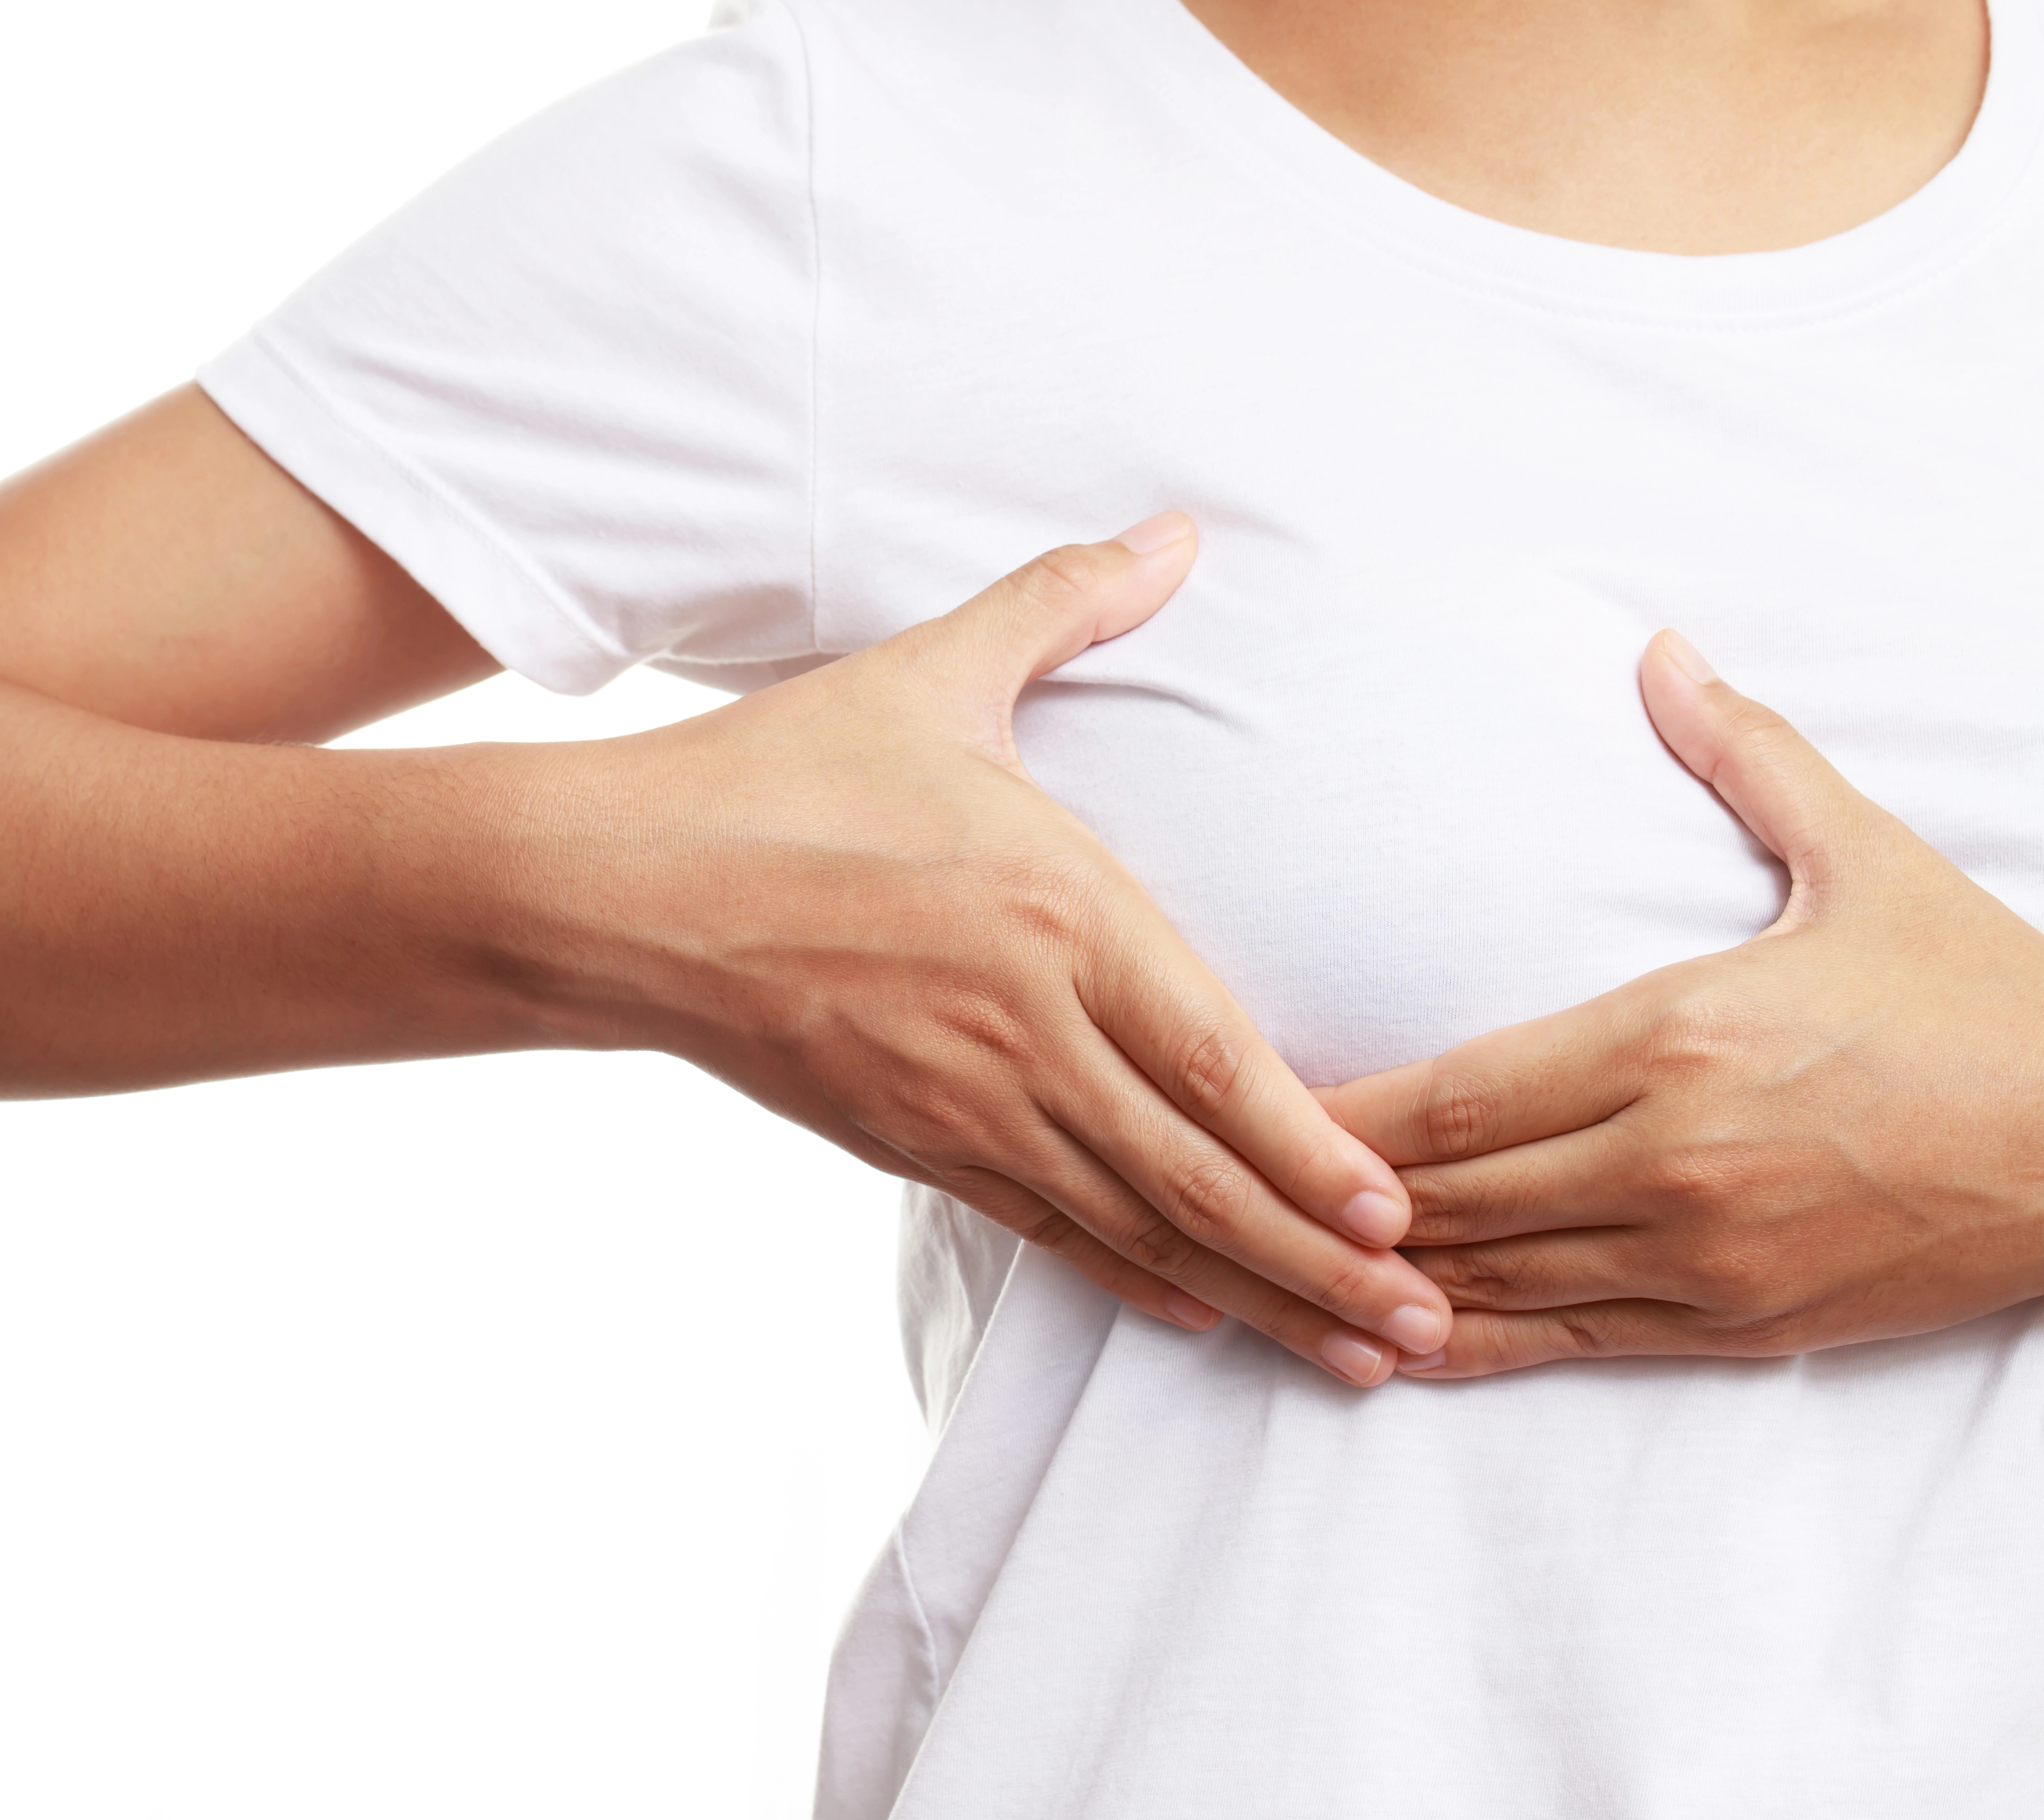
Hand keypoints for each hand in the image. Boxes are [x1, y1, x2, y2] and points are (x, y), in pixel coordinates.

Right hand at [537, 518, 1451, 1384]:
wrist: (622, 888)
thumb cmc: (780, 776)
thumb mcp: (930, 674)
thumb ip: (1062, 603)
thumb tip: (1177, 531)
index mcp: (1053, 913)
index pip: (1210, 1057)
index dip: (1308, 1146)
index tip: (1397, 1212)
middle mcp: (1019, 1028)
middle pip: (1193, 1174)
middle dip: (1320, 1262)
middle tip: (1424, 1327)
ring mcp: (958, 1101)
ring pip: (1131, 1223)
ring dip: (1251, 1293)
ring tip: (1351, 1357)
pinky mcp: (905, 1142)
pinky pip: (1040, 1230)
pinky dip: (1127, 1278)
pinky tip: (1197, 1314)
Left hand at [1322, 631, 2043, 1378]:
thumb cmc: (1978, 997)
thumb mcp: (1863, 859)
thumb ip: (1744, 756)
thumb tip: (1659, 649)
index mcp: (1674, 1037)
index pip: (1455, 1094)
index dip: (1340, 1115)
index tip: (1250, 1108)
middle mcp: (1669, 1158)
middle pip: (1449, 1191)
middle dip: (1333, 1197)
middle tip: (1226, 1191)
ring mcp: (1701, 1255)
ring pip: (1493, 1277)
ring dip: (1380, 1277)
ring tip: (1276, 1268)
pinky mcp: (1738, 1323)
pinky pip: (1569, 1338)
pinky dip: (1473, 1345)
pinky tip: (1393, 1348)